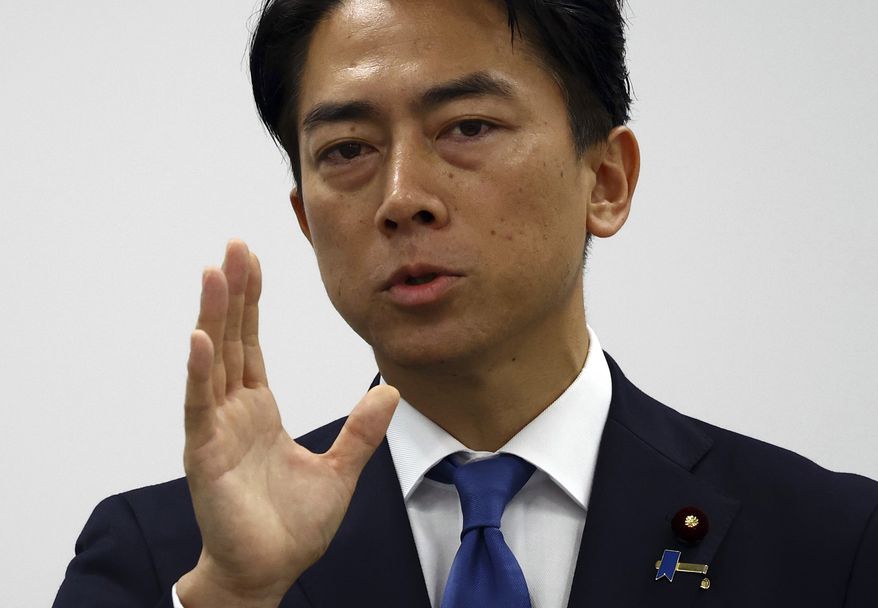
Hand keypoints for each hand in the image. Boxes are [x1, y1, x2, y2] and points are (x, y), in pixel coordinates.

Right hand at [177, 240, 398, 606]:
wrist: (269, 572)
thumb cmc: (292, 527)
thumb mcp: (340, 471)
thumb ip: (361, 432)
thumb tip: (391, 392)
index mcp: (259, 410)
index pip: (252, 345)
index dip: (252, 303)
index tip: (253, 261)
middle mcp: (233, 412)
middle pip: (232, 340)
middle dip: (234, 293)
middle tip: (234, 246)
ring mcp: (216, 430)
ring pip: (213, 362)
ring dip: (213, 317)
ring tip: (216, 272)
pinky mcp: (206, 455)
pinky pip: (201, 407)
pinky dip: (199, 373)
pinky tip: (201, 338)